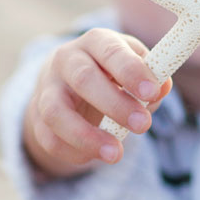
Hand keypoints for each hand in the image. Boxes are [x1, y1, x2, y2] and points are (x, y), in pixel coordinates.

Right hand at [23, 28, 171, 176]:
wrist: (70, 80)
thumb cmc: (113, 72)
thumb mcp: (135, 66)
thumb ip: (152, 76)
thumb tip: (162, 87)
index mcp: (96, 41)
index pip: (111, 51)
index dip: (131, 71)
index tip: (152, 92)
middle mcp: (67, 59)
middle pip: (84, 79)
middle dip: (115, 104)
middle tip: (144, 125)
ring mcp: (47, 87)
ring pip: (56, 112)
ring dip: (86, 136)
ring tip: (116, 154)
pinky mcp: (37, 116)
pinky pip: (48, 137)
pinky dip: (71, 151)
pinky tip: (94, 158)